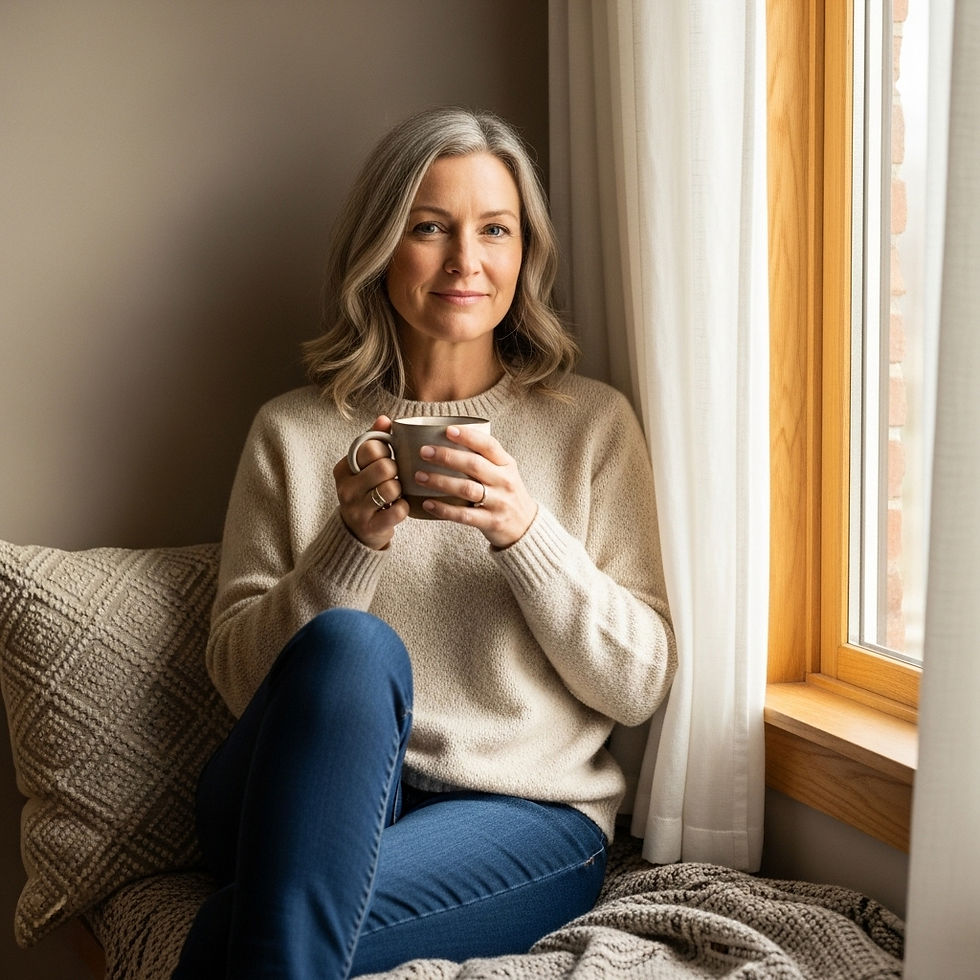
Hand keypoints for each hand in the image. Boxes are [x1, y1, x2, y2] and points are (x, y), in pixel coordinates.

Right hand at [333, 415, 408, 548]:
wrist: (358, 531)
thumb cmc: (365, 491)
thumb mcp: (364, 466)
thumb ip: (374, 441)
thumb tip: (384, 419)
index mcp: (343, 469)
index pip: (369, 447)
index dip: (385, 451)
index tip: (385, 458)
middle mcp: (345, 488)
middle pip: (384, 467)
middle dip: (396, 471)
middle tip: (393, 477)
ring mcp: (356, 509)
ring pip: (391, 488)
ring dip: (400, 490)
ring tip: (395, 493)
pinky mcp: (371, 526)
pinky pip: (399, 511)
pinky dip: (404, 508)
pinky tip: (398, 507)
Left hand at [414, 424, 537, 548]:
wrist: (526, 527)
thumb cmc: (507, 494)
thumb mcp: (504, 472)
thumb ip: (484, 459)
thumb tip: (447, 441)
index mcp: (507, 465)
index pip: (489, 445)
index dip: (468, 436)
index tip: (448, 430)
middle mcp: (504, 481)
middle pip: (474, 465)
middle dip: (447, 457)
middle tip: (424, 452)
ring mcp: (499, 502)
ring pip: (466, 489)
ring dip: (440, 481)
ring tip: (419, 476)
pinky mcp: (491, 522)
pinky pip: (464, 515)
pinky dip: (444, 509)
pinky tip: (428, 503)